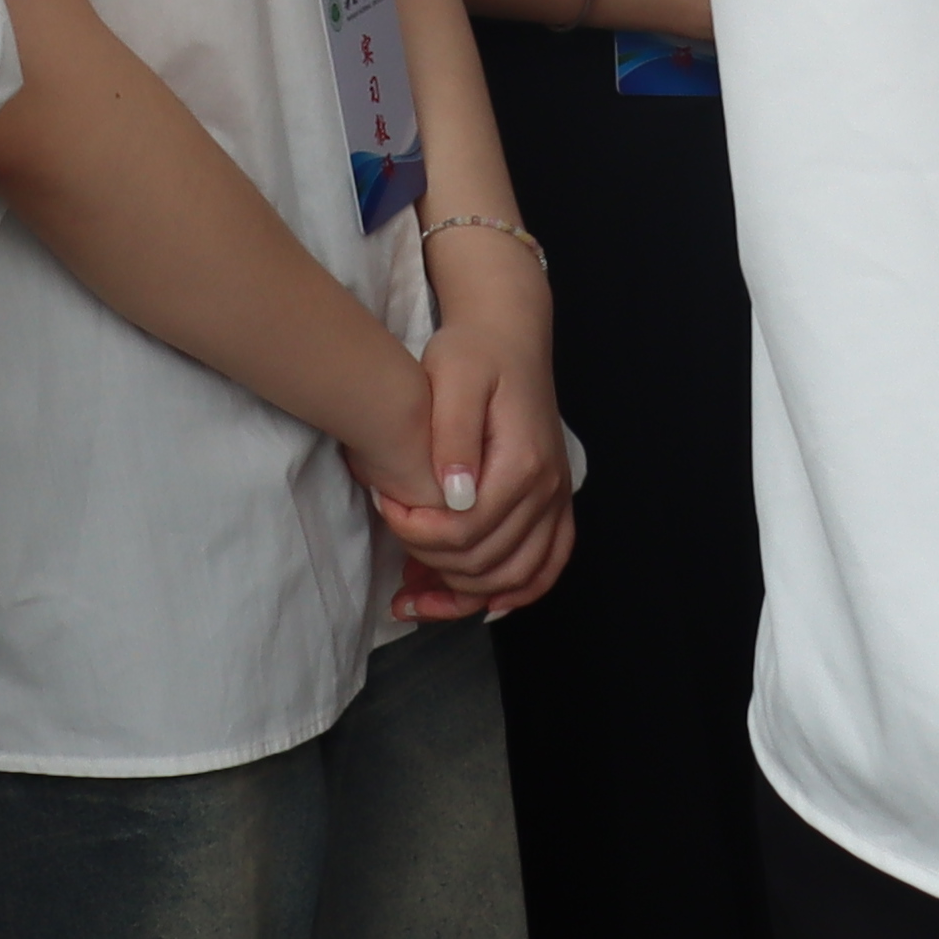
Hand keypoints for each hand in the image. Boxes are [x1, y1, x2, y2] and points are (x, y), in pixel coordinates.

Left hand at [370, 286, 571, 620]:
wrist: (510, 334)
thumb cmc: (473, 352)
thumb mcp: (453, 377)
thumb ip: (452, 437)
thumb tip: (453, 497)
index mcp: (522, 462)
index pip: (465, 531)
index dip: (414, 532)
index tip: (383, 504)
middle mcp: (548, 489)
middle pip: (486, 562)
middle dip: (428, 560)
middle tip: (391, 530)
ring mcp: (556, 499)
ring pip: (516, 577)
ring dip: (464, 596)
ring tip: (414, 596)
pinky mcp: (553, 503)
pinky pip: (546, 566)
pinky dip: (514, 593)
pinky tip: (477, 604)